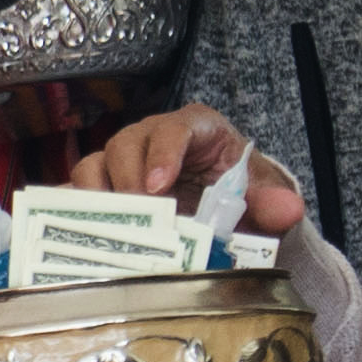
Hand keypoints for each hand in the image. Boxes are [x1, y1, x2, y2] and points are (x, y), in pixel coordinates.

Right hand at [75, 106, 300, 233]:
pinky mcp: (103, 188)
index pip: (173, 129)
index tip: (158, 186)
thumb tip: (288, 209)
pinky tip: (76, 232)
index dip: (162, 154)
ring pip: (94, 165)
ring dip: (96, 196)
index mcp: (193, 128)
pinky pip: (76, 192)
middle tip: (136, 216)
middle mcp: (150, 139)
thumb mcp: (259, 194)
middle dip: (126, 180)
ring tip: (108, 227)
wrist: (225, 204)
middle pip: (125, 144)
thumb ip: (273, 201)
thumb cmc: (237, 190)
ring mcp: (121, 163)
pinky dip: (72, 210)